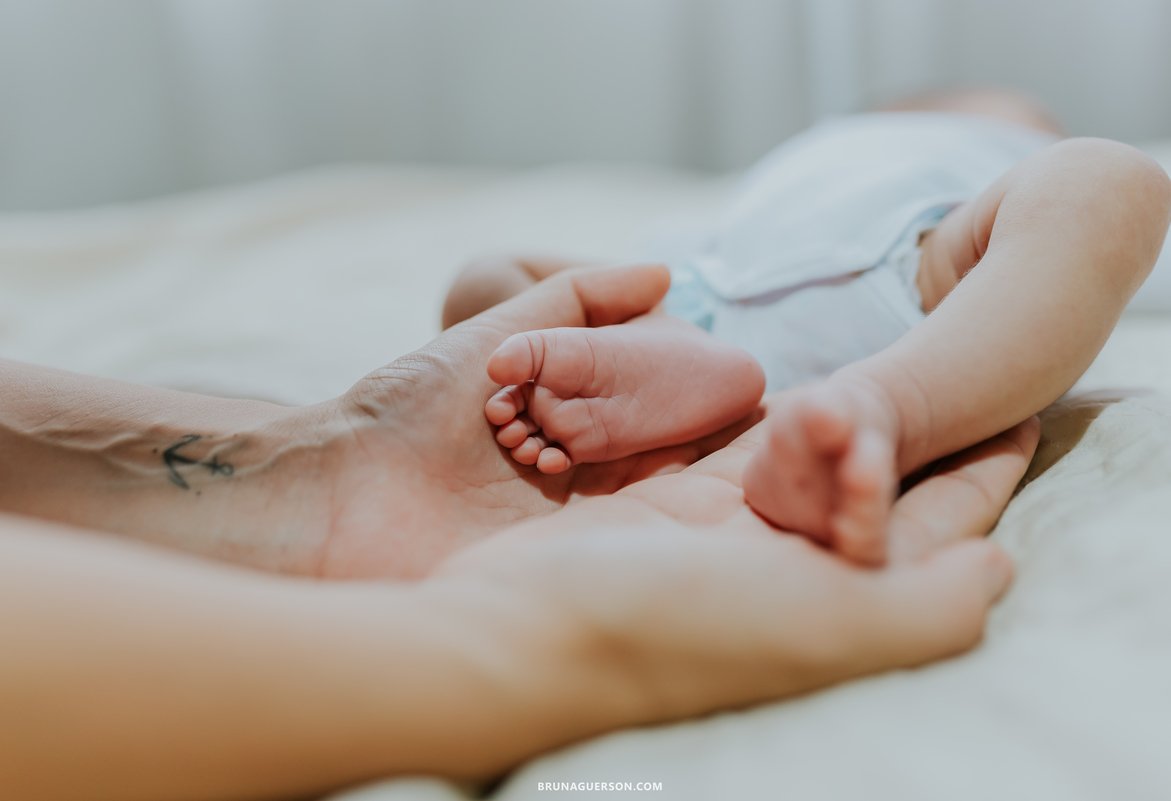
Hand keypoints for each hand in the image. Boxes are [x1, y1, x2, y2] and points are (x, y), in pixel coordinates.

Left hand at [313, 263, 750, 577]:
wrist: (340, 487)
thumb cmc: (410, 403)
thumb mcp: (500, 330)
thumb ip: (579, 297)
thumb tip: (665, 271)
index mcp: (559, 415)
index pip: (641, 403)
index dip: (680, 390)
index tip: (731, 380)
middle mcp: (567, 470)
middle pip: (648, 452)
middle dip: (674, 433)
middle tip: (723, 419)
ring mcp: (558, 523)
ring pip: (636, 496)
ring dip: (652, 472)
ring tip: (687, 453)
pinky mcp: (545, 568)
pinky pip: (608, 544)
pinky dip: (636, 524)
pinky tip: (666, 503)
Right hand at [423, 416, 1038, 772]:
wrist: (516, 634)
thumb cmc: (669, 630)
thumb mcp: (819, 628)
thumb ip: (924, 606)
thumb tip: (1001, 567)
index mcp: (833, 602)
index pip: (931, 529)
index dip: (982, 474)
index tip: (1027, 412)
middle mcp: (785, 574)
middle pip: (876, 488)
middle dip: (918, 428)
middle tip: (960, 357)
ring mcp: (722, 539)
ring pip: (805, 460)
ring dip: (846, 411)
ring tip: (889, 353)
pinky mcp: (662, 508)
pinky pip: (729, 445)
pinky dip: (759, 411)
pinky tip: (788, 379)